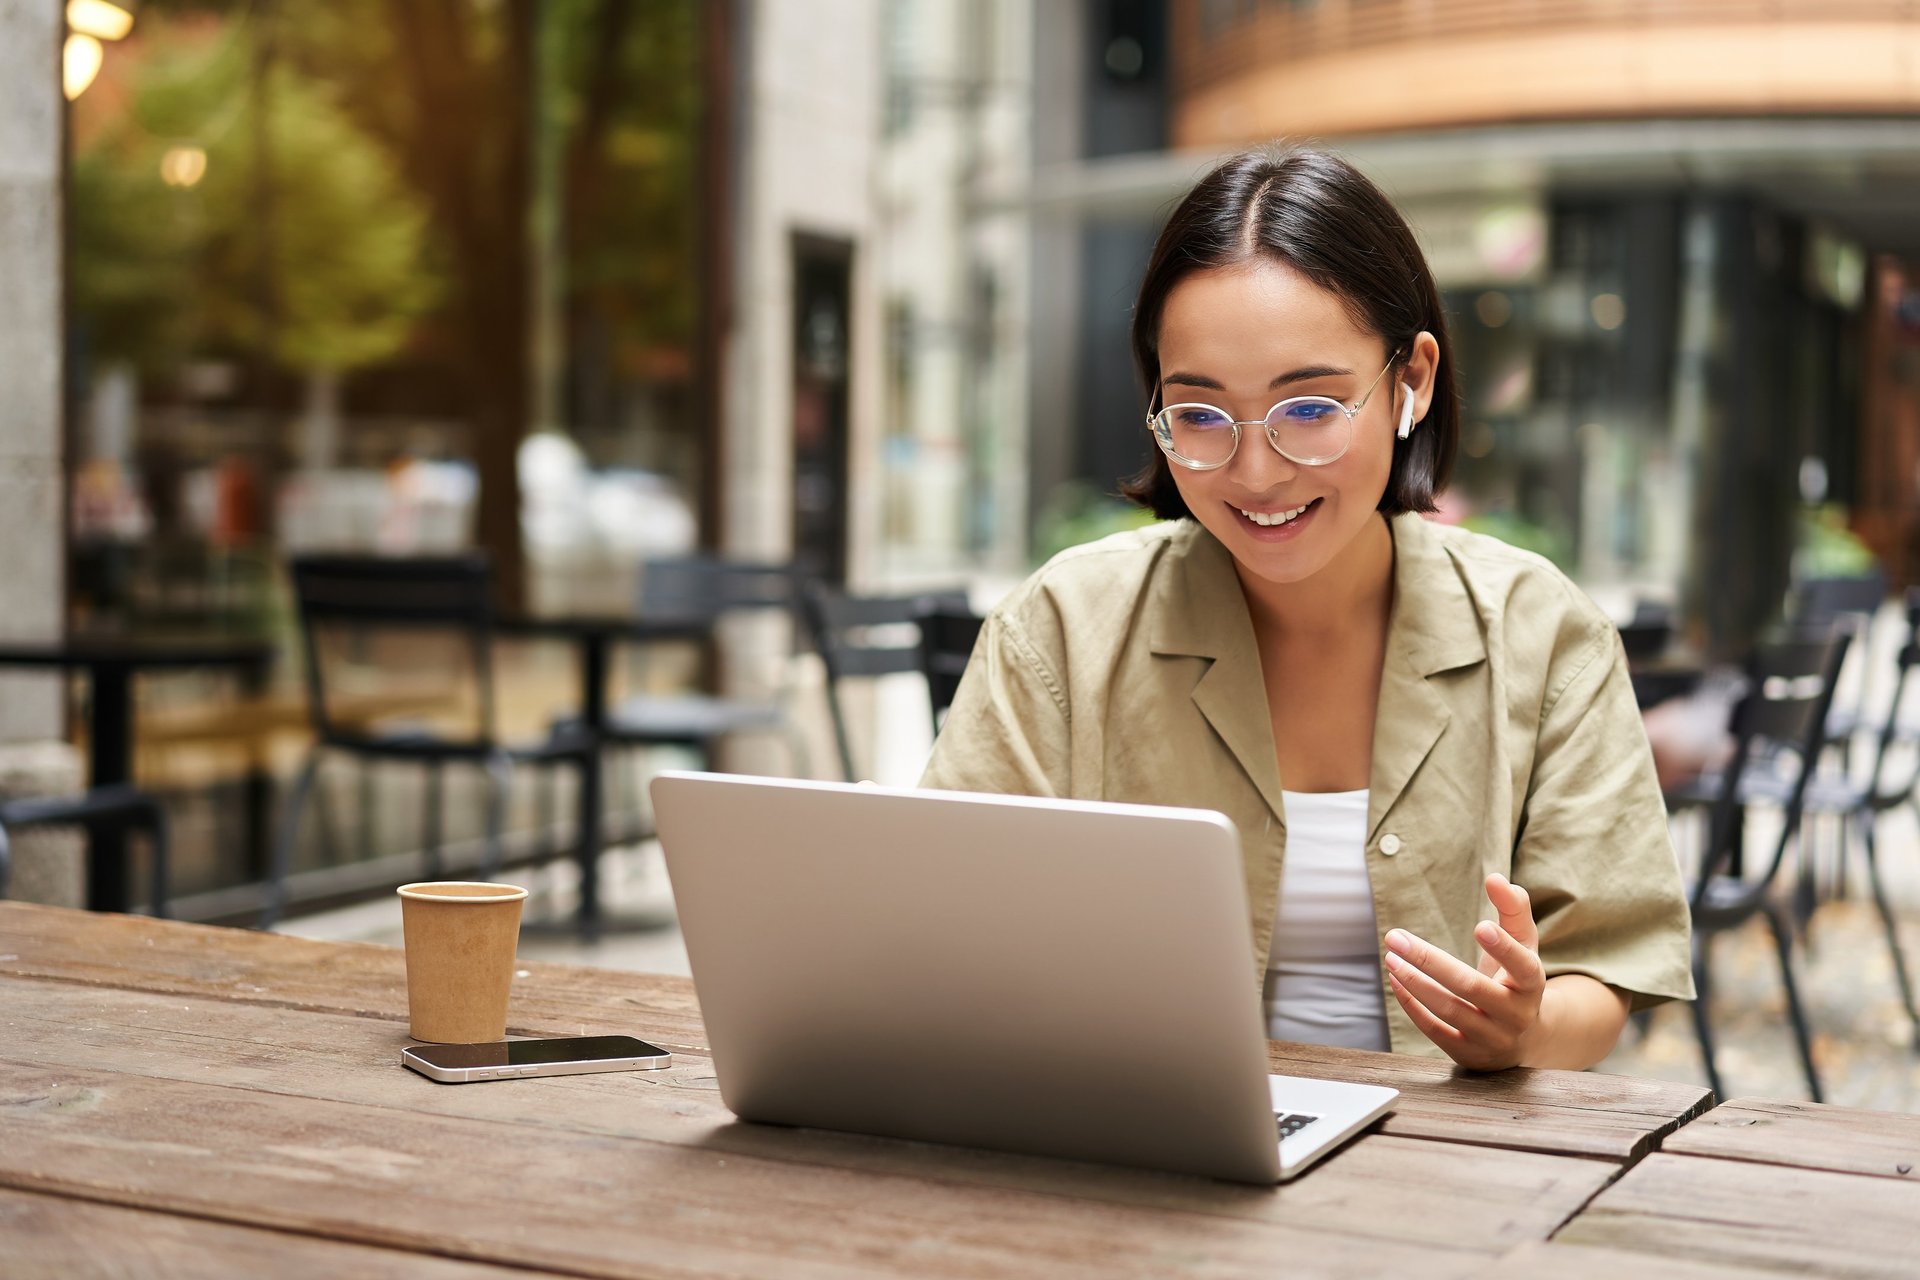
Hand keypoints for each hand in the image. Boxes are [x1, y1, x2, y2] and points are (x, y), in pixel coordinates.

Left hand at [1382, 874, 1545, 1069]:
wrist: (1525, 1038)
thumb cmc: (1516, 978)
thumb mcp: (1523, 944)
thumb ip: (1513, 909)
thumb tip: (1496, 878)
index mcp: (1532, 984)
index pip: (1521, 966)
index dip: (1502, 948)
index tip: (1479, 926)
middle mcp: (1515, 1014)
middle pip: (1470, 987)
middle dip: (1429, 961)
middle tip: (1395, 937)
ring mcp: (1491, 1038)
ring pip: (1449, 1010)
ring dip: (1415, 983)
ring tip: (1390, 957)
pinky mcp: (1468, 1053)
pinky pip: (1435, 1031)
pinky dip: (1412, 1006)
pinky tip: (1395, 980)